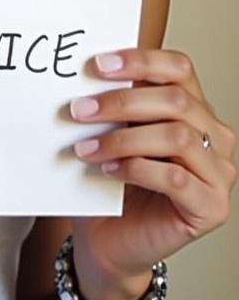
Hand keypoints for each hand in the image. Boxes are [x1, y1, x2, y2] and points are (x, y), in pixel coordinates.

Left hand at [69, 48, 235, 299]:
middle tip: (80, 109)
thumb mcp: (113, 130)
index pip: (179, 67)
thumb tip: (87, 74)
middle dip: (121, 102)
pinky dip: (136, 169)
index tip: (99, 65)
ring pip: (178, 137)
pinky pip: (176, 178)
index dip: (141, 61)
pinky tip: (109, 170)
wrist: (109, 238)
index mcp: (194, 107)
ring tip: (87, 147)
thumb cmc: (111, 180)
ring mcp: (219, 173)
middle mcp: (214, 136)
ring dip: (124, 139)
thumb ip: (114, 103)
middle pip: (176, 101)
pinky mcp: (211, 207)